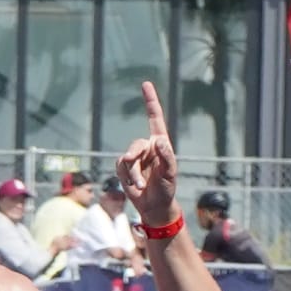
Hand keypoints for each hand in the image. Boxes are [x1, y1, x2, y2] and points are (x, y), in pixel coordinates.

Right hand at [115, 81, 179, 231]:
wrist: (154, 206)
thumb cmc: (166, 189)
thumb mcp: (170, 173)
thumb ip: (166, 156)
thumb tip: (159, 140)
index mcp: (161, 144)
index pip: (155, 118)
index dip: (150, 101)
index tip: (145, 84)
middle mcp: (148, 148)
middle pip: (136, 144)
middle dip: (134, 157)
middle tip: (135, 171)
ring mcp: (136, 157)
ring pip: (126, 158)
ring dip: (133, 174)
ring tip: (140, 185)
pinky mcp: (125, 168)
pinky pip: (120, 166)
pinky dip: (126, 177)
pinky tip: (133, 185)